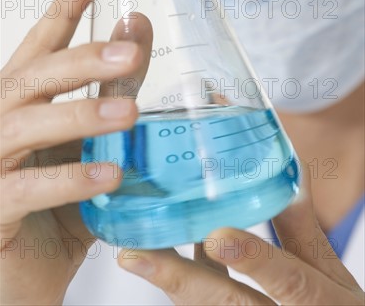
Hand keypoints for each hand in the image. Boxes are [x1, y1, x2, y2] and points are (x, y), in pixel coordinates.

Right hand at [0, 0, 151, 304]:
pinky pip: (27, 189)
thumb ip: (108, 93)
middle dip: (79, 58)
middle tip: (129, 50)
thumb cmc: (57, 208)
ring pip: (26, 125)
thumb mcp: (87, 147)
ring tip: (129, 113)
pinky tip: (110, 178)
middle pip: (33, 76)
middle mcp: (0, 122)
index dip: (63, 6)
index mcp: (24, 103)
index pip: (41, 44)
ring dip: (79, 116)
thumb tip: (136, 36)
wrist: (23, 280)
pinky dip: (69, 181)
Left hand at [119, 162, 364, 304]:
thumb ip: (304, 227)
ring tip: (135, 252)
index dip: (256, 259)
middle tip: (136, 255)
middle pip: (229, 305)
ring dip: (171, 279)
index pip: (292, 284)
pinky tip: (171, 251)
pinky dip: (188, 277)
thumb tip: (288, 171)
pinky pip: (206, 305)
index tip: (216, 236)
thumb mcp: (328, 272)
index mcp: (321, 304)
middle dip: (182, 280)